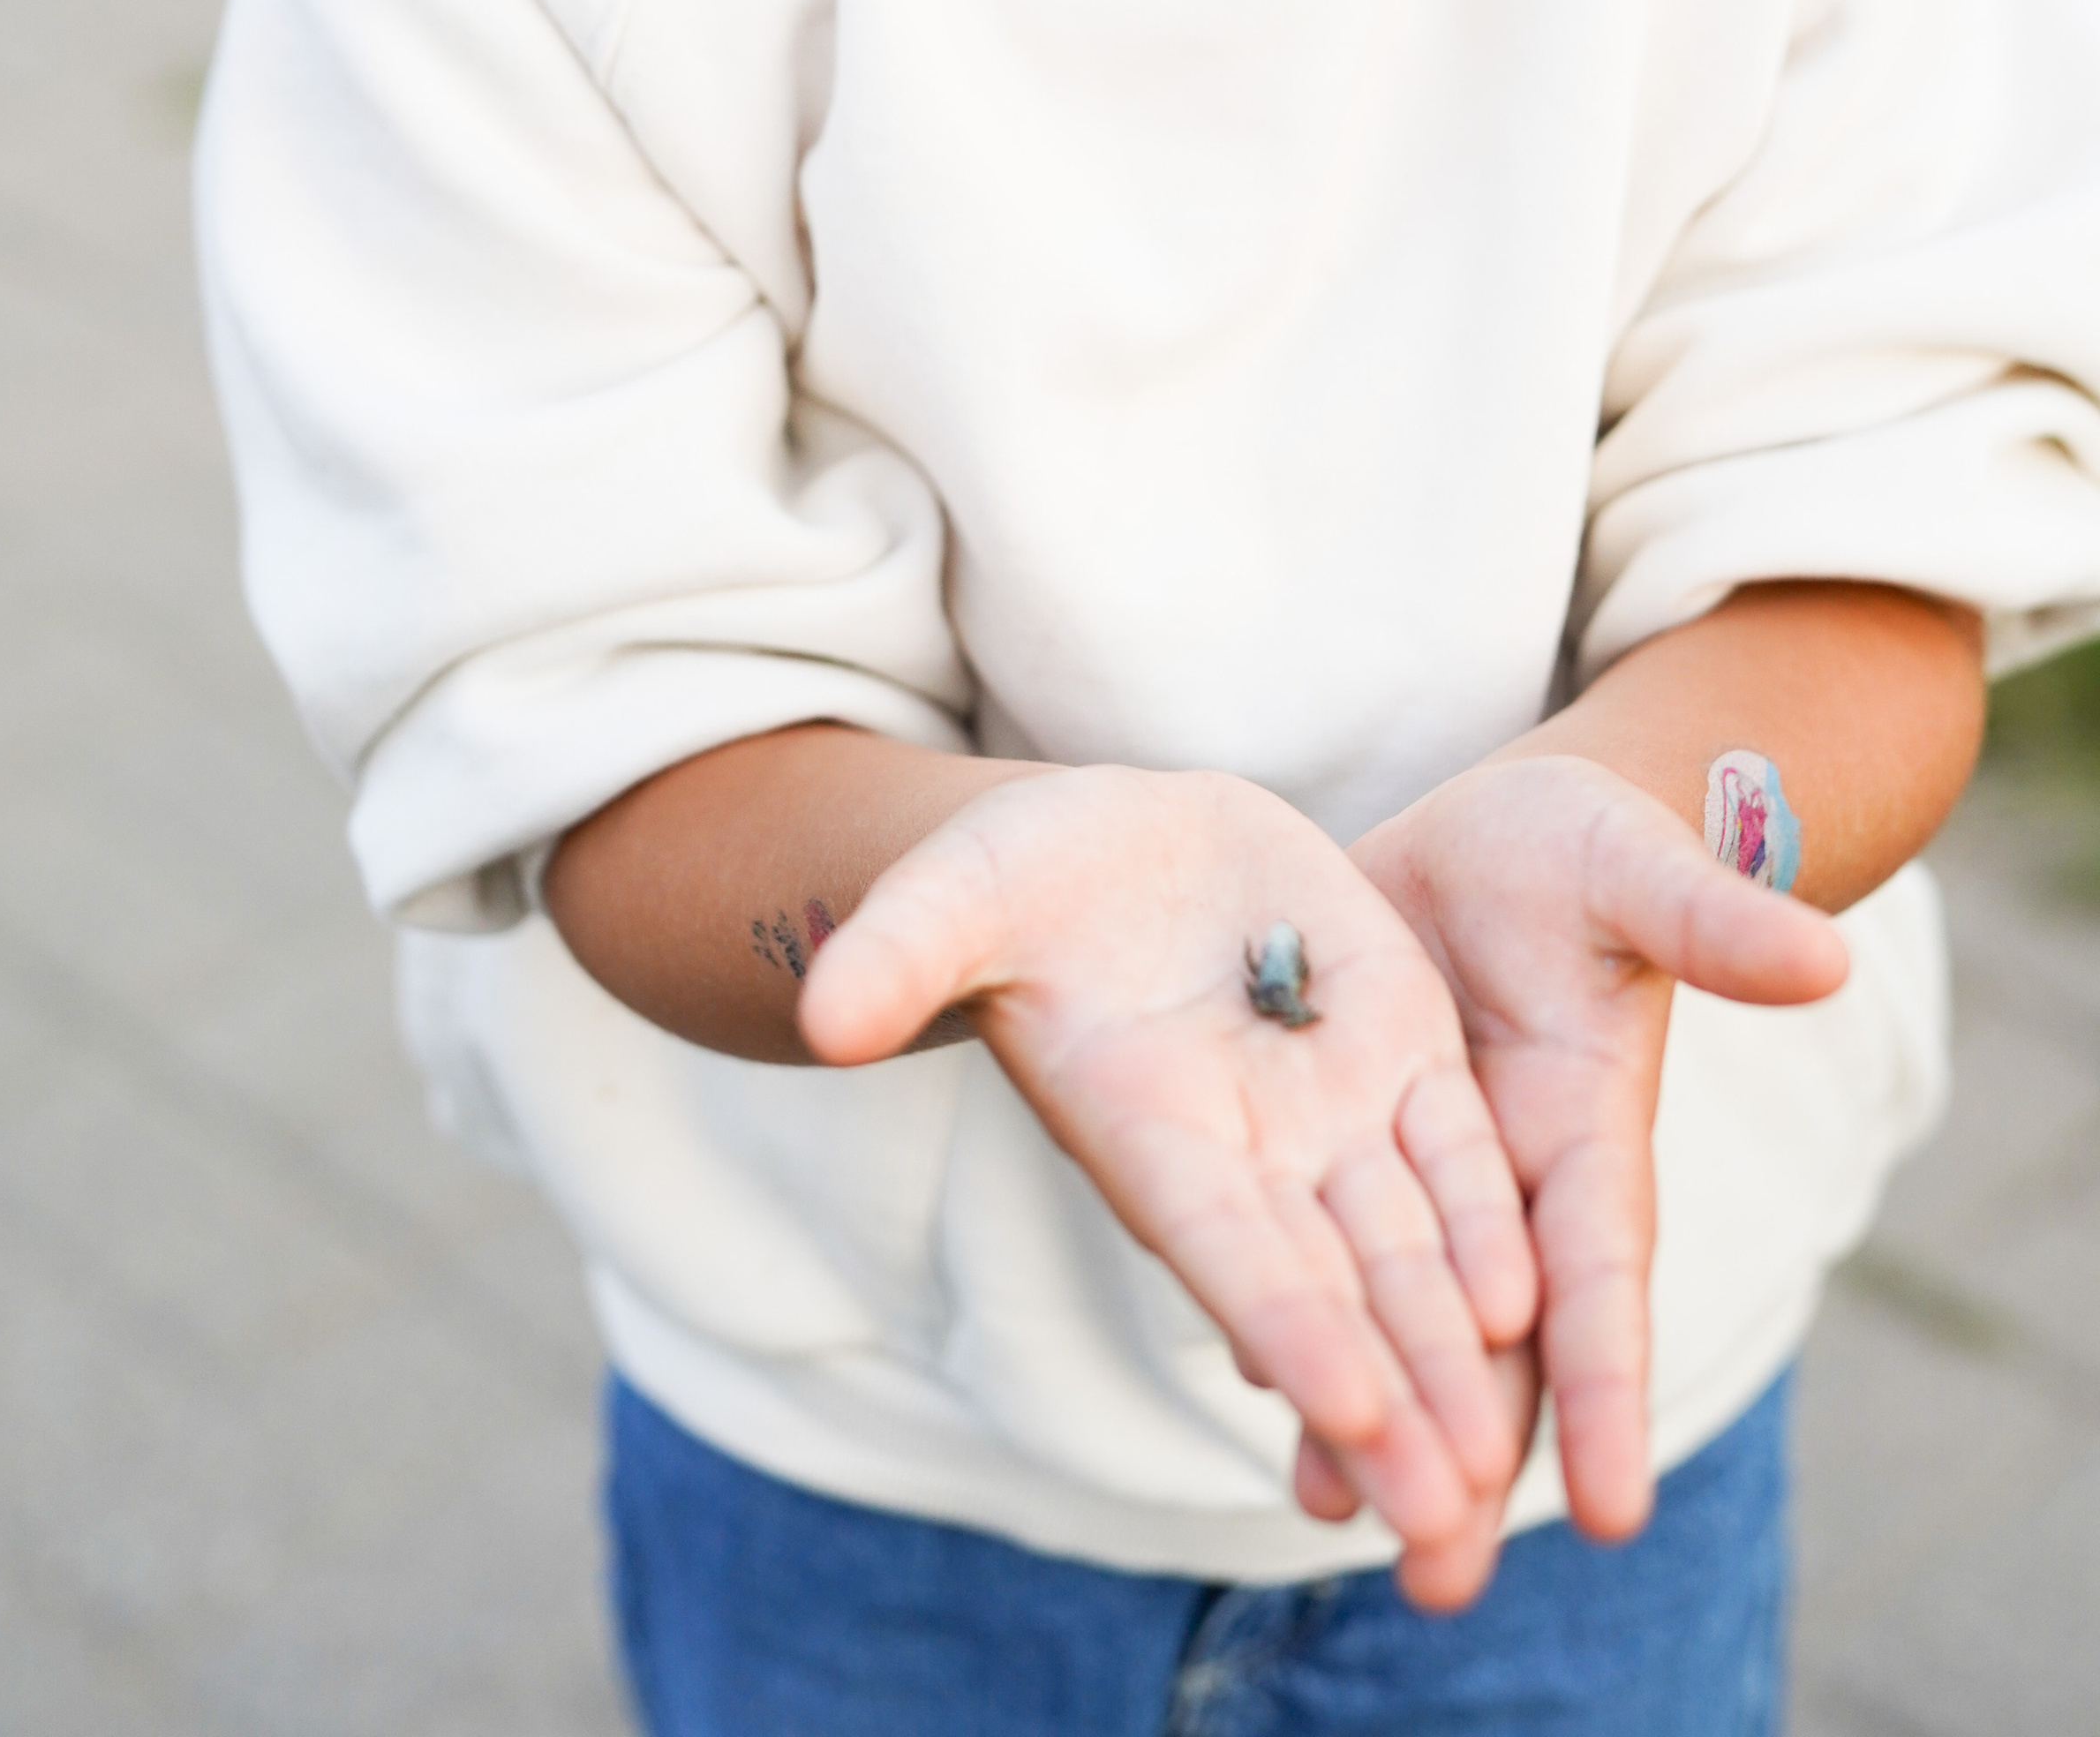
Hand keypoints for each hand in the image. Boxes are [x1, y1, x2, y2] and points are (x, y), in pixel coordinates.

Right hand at [797, 764, 1538, 1592]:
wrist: (1117, 840)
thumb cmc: (1010, 879)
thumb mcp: (954, 894)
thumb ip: (901, 955)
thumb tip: (822, 1019)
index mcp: (1143, 1127)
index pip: (1224, 1245)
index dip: (1283, 1321)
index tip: (1347, 1410)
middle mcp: (1246, 1148)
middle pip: (1332, 1288)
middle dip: (1392, 1398)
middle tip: (1450, 1515)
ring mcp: (1330, 1105)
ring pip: (1408, 1246)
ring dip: (1453, 1353)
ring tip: (1504, 1466)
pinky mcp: (1399, 1042)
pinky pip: (1456, 1149)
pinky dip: (1487, 1222)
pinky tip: (1532, 1305)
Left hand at [1353, 753, 1849, 1541]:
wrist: (1488, 834)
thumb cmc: (1584, 848)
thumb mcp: (1633, 866)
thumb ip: (1711, 917)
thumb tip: (1827, 955)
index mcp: (1590, 1132)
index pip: (1600, 1277)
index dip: (1605, 1386)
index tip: (1612, 1506)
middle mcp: (1509, 1182)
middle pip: (1499, 1345)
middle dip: (1475, 1459)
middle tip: (1440, 1581)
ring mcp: (1424, 1170)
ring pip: (1405, 1316)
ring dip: (1374, 1414)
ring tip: (1333, 1512)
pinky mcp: (1339, 1135)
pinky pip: (1322, 1243)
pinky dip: (1301, 1313)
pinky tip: (1263, 1382)